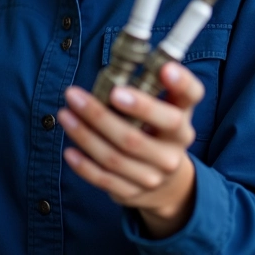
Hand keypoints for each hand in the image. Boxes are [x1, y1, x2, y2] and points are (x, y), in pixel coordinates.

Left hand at [57, 62, 204, 238]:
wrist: (170, 182)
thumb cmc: (158, 129)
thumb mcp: (164, 106)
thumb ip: (148, 85)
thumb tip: (117, 62)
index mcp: (182, 118)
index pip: (190, 97)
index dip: (180, 82)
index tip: (165, 68)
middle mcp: (173, 148)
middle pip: (137, 136)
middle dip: (101, 115)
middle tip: (75, 94)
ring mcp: (154, 174)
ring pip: (115, 157)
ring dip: (84, 135)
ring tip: (64, 114)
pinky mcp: (134, 192)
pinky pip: (106, 180)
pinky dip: (85, 166)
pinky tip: (69, 150)